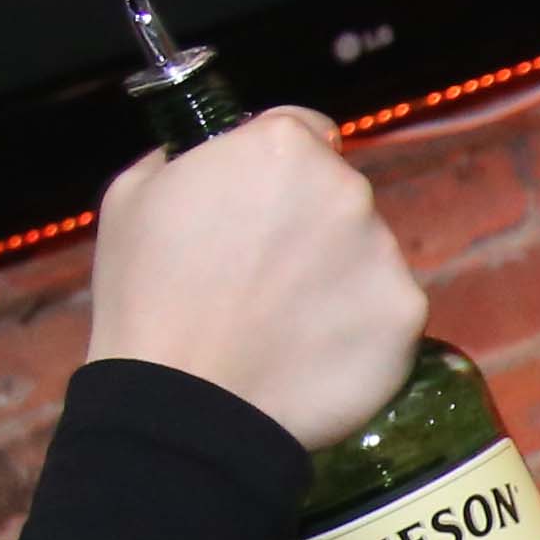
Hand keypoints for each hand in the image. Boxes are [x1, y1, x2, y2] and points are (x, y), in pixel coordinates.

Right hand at [84, 106, 427, 449]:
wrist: (182, 404)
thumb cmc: (147, 299)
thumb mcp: (134, 195)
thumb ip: (184, 158)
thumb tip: (207, 157)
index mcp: (282, 146)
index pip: (305, 134)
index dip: (280, 171)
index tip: (262, 206)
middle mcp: (346, 189)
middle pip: (339, 195)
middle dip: (309, 226)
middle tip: (262, 277)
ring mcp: (383, 254)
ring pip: (367, 254)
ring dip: (337, 278)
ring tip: (280, 324)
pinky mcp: (405, 316)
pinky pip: (386, 313)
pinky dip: (358, 331)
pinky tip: (310, 353)